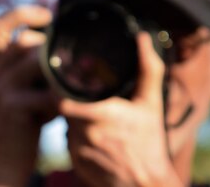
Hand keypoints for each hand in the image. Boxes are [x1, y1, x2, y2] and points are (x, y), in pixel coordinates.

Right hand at [0, 5, 57, 186]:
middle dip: (49, 48)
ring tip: (72, 84)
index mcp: (0, 65)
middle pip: (21, 40)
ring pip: (34, 60)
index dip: (20, 13)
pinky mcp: (12, 107)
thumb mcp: (32, 89)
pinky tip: (67, 105)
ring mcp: (2, 89)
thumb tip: (68, 50)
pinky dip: (62, 96)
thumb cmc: (27, 123)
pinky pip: (44, 91)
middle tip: (69, 63)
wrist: (8, 160)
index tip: (46, 15)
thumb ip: (42, 68)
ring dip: (59, 70)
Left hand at [60, 32, 184, 186]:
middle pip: (61, 108)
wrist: (147, 185)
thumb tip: (143, 38)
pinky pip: (67, 141)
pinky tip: (91, 132)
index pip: (62, 97)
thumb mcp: (151, 103)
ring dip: (71, 117)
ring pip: (63, 124)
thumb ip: (148, 69)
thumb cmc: (150, 142)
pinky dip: (75, 134)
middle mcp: (85, 133)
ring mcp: (78, 150)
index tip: (64, 76)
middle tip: (78, 91)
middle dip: (67, 98)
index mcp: (101, 114)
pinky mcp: (76, 163)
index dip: (58, 86)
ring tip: (88, 111)